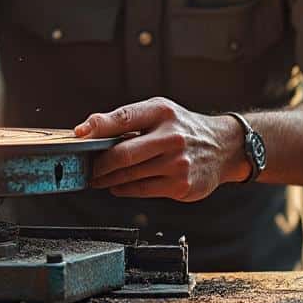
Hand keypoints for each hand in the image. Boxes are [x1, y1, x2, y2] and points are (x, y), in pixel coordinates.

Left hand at [76, 97, 248, 201]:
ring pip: (129, 176)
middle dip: (99, 164)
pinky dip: (124, 189)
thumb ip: (126, 119)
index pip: (124, 118)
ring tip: (99, 178)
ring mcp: (177, 163)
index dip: (97, 127)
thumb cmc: (183, 129)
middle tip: (89, 168)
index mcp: (163, 112)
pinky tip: (118, 186)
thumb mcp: (159, 112)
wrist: (223, 147)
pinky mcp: (181, 185)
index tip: (79, 135)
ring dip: (108, 179)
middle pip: (122, 154)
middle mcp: (172, 137)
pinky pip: (142, 190)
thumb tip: (88, 130)